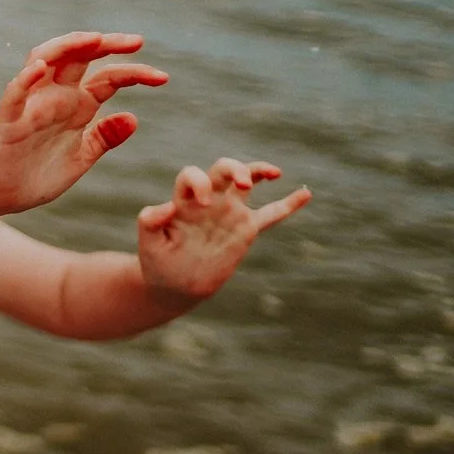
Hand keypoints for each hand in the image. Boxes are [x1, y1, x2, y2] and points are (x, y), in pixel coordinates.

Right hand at [0, 32, 167, 213]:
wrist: (4, 198)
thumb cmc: (39, 174)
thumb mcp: (81, 158)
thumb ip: (104, 138)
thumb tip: (133, 118)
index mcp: (76, 106)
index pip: (108, 78)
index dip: (135, 73)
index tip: (163, 78)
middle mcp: (55, 98)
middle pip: (78, 57)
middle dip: (106, 44)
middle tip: (137, 41)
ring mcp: (31, 107)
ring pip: (44, 62)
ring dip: (67, 47)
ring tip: (93, 40)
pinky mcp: (8, 124)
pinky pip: (14, 97)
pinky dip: (24, 80)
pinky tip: (38, 69)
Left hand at [137, 158, 311, 299]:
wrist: (174, 285)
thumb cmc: (158, 262)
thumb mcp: (148, 243)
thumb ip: (150, 221)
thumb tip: (166, 206)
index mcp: (184, 201)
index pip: (193, 176)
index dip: (199, 182)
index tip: (202, 202)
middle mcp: (208, 201)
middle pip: (223, 170)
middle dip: (235, 168)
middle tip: (243, 183)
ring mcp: (229, 213)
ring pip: (248, 182)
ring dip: (259, 172)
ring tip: (274, 173)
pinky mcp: (246, 230)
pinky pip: (272, 214)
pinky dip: (289, 204)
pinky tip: (305, 193)